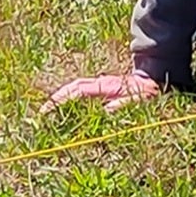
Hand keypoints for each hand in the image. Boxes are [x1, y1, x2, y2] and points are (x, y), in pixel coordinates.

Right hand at [46, 66, 168, 109]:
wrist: (154, 83)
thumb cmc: (147, 94)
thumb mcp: (139, 101)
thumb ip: (124, 104)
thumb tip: (107, 109)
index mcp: (105, 86)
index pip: (78, 90)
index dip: (63, 99)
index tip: (49, 109)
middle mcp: (100, 83)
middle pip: (72, 87)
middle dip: (57, 98)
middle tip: (41, 113)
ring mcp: (99, 86)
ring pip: (75, 89)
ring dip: (61, 99)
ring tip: (47, 113)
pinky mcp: (100, 91)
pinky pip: (81, 94)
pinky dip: (69, 100)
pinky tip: (63, 112)